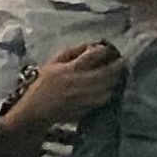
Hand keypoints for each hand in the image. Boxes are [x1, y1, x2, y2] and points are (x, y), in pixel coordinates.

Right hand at [4, 40, 126, 131]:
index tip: (108, 50)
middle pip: (107, 72)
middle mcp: (79, 83)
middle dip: (117, 66)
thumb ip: (71, 52)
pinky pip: (103, 100)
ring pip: (108, 88)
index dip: (105, 50)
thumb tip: (91, 45)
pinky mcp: (86, 109)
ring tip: (115, 76)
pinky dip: (107, 93)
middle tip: (121, 62)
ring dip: (114, 81)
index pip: (95, 55)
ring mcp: (84, 97)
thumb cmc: (42, 85)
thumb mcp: (52, 63)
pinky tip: (106, 89)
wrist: (35, 111)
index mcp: (70, 69)